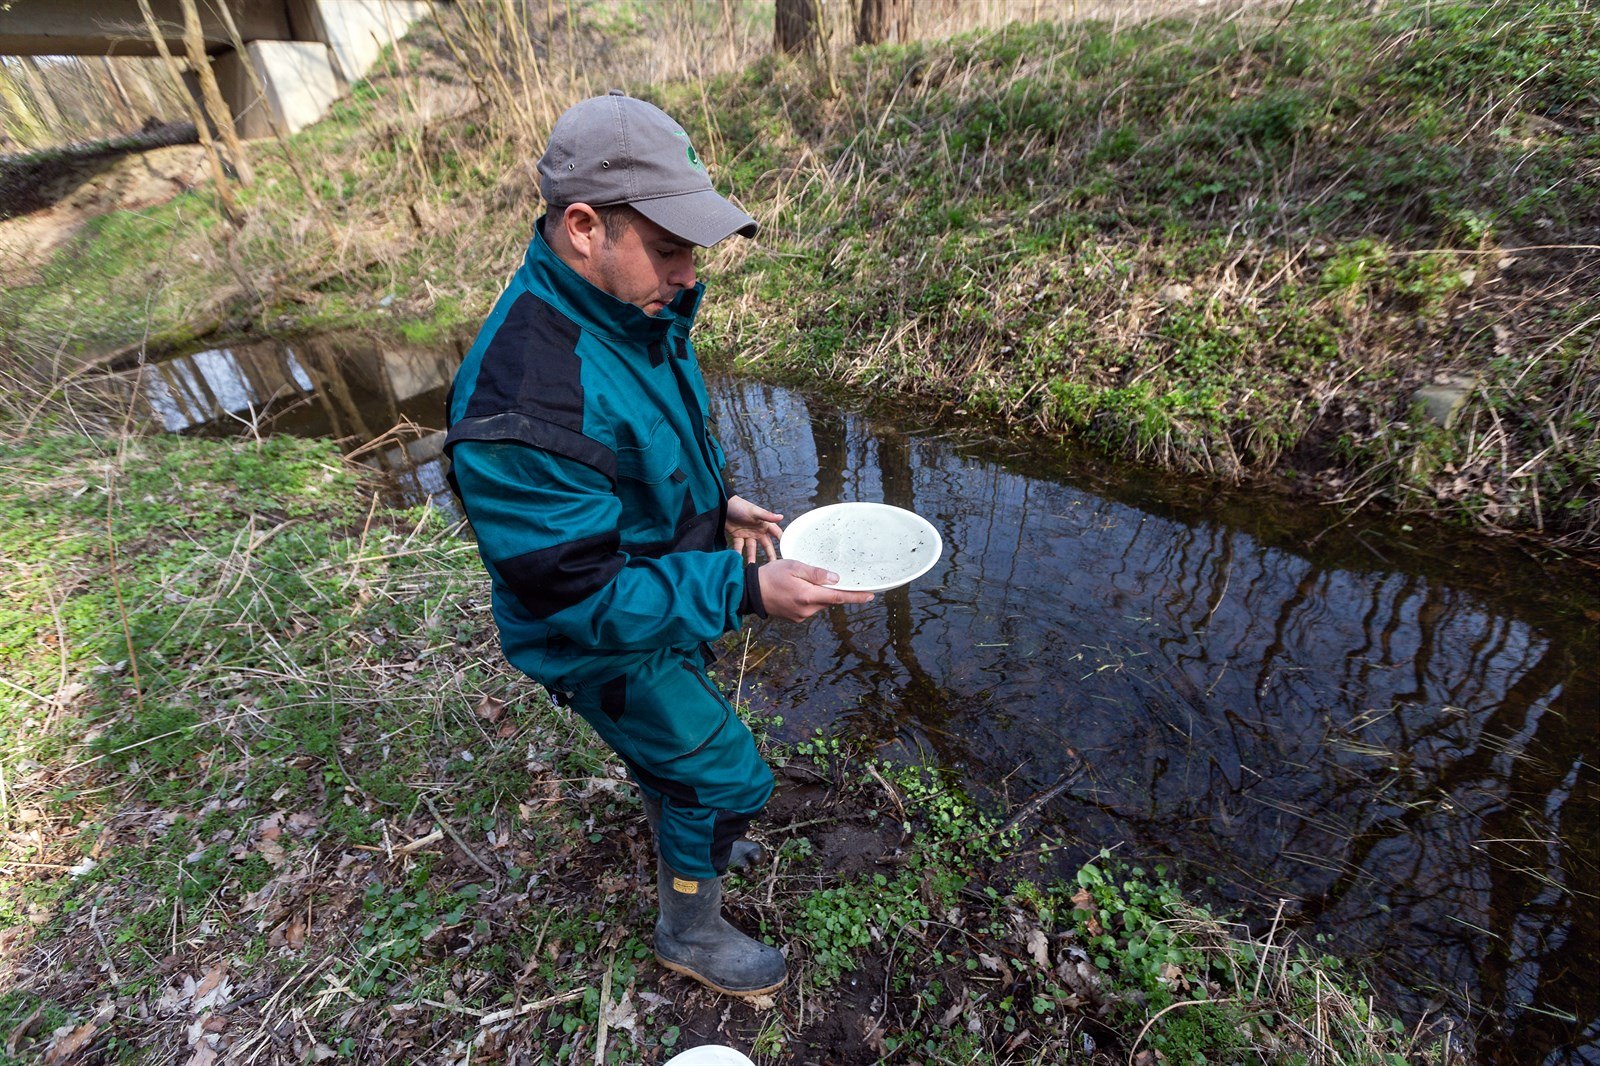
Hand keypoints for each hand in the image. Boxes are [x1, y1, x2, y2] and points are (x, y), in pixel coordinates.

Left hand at [726, 494, 782, 563]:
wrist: (722, 505)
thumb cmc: (740, 506)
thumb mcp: (754, 511)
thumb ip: (767, 516)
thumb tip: (781, 517)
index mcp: (764, 523)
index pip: (776, 534)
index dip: (782, 542)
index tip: (788, 553)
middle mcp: (758, 530)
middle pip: (766, 545)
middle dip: (770, 555)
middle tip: (773, 566)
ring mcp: (748, 534)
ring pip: (752, 548)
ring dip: (752, 557)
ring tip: (752, 567)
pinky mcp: (737, 536)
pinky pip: (739, 546)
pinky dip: (738, 553)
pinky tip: (738, 560)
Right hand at [757, 559, 874, 621]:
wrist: (751, 593)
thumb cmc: (772, 576)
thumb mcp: (794, 567)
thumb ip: (816, 573)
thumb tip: (835, 579)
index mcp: (808, 596)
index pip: (838, 597)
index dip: (856, 597)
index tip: (871, 596)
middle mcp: (807, 609)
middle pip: (830, 600)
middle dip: (832, 590)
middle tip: (827, 577)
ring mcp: (802, 616)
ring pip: (820, 604)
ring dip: (820, 594)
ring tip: (804, 581)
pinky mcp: (796, 618)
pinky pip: (811, 607)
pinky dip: (811, 598)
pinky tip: (799, 589)